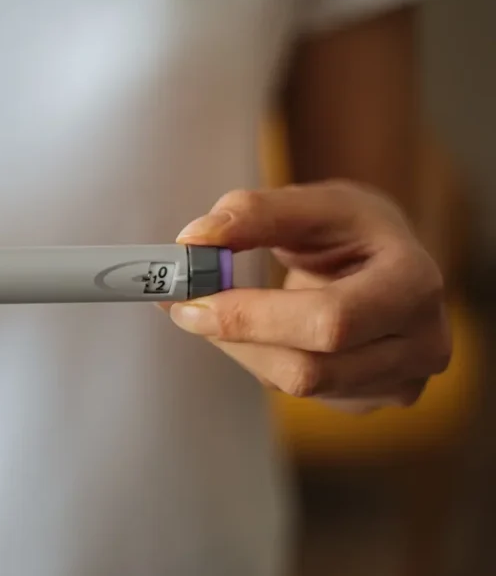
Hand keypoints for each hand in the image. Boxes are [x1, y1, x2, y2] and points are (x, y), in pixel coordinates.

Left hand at [167, 181, 451, 413]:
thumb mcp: (311, 203)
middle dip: (236, 336)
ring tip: (219, 306)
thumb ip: (253, 214)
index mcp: (414, 283)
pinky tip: (261, 328)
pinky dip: (260, 357)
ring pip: (295, 385)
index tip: (191, 299)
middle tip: (182, 306)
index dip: (252, 317)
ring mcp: (402, 382)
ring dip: (241, 346)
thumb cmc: (351, 229)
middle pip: (309, 370)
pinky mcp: (373, 401)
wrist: (389, 261)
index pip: (329, 321)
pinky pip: (298, 392)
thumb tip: (193, 240)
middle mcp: (422, 343)